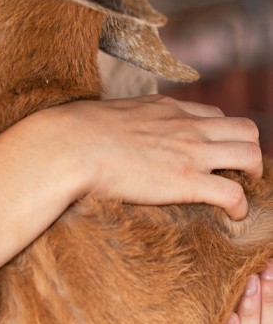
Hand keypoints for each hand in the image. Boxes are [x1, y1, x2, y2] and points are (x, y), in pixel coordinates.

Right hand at [0, 94, 260, 277]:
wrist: (69, 145)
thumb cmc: (76, 132)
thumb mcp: (107, 113)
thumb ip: (122, 120)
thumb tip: (103, 129)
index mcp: (166, 108)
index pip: (213, 114)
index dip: (221, 134)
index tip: (215, 152)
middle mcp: (186, 125)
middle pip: (245, 129)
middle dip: (248, 151)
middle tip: (239, 172)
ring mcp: (190, 151)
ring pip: (251, 155)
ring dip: (253, 174)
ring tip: (243, 190)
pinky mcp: (187, 181)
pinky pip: (233, 193)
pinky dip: (240, 206)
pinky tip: (231, 215)